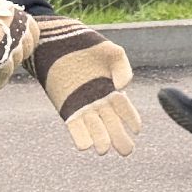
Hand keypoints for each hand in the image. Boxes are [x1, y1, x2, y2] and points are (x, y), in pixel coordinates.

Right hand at [0, 0, 40, 88]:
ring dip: (11, 65)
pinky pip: (6, 70)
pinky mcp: (0, 54)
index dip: (28, 40)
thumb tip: (16, 30)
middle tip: (9, 58)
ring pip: (17, 59)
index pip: (33, 30)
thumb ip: (8, 19)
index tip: (21, 45)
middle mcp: (17, 26)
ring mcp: (10, 41)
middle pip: (27, 46)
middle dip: (20, 53)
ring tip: (1, 69)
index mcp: (16, 13)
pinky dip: (2, 78)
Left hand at [28, 15, 141, 155]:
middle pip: (113, 124)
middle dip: (119, 138)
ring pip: (95, 128)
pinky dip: (80, 137)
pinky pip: (75, 127)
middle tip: (125, 151)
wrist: (54, 40)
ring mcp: (82, 106)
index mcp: (112, 89)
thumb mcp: (110, 52)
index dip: (132, 120)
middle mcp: (99, 101)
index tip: (136, 129)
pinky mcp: (66, 108)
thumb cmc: (86, 43)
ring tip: (102, 150)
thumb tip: (123, 87)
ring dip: (99, 140)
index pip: (125, 109)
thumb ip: (123, 67)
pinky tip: (85, 146)